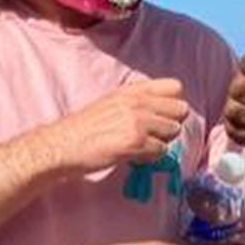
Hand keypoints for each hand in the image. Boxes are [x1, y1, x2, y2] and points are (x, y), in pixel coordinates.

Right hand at [45, 79, 188, 176]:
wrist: (63, 145)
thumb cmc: (83, 128)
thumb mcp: (111, 102)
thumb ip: (137, 102)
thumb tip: (162, 113)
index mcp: (132, 90)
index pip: (175, 86)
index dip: (172, 104)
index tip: (161, 116)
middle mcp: (137, 101)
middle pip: (181, 110)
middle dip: (171, 124)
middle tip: (153, 135)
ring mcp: (138, 120)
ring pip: (174, 131)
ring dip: (161, 142)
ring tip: (141, 146)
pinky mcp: (136, 141)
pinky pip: (162, 151)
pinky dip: (151, 157)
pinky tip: (133, 156)